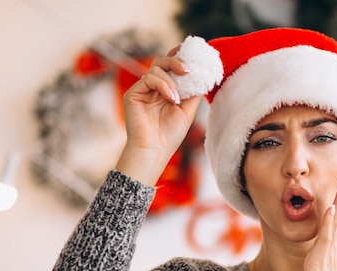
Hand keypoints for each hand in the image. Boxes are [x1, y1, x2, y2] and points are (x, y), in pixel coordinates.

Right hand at [116, 46, 201, 184]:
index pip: (171, 68)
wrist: (154, 150)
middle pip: (161, 62)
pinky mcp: (133, 94)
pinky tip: (171, 98)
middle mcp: (153, 88)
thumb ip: (193, 93)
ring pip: (156, 68)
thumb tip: (203, 76)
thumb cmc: (170, 135)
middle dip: (176, 61)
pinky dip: (162, 85)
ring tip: (177, 98)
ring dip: (171, 81)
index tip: (192, 53)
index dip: (179, 57)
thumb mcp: (187, 111)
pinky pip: (149, 78)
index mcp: (165, 90)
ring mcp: (143, 90)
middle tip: (187, 70)